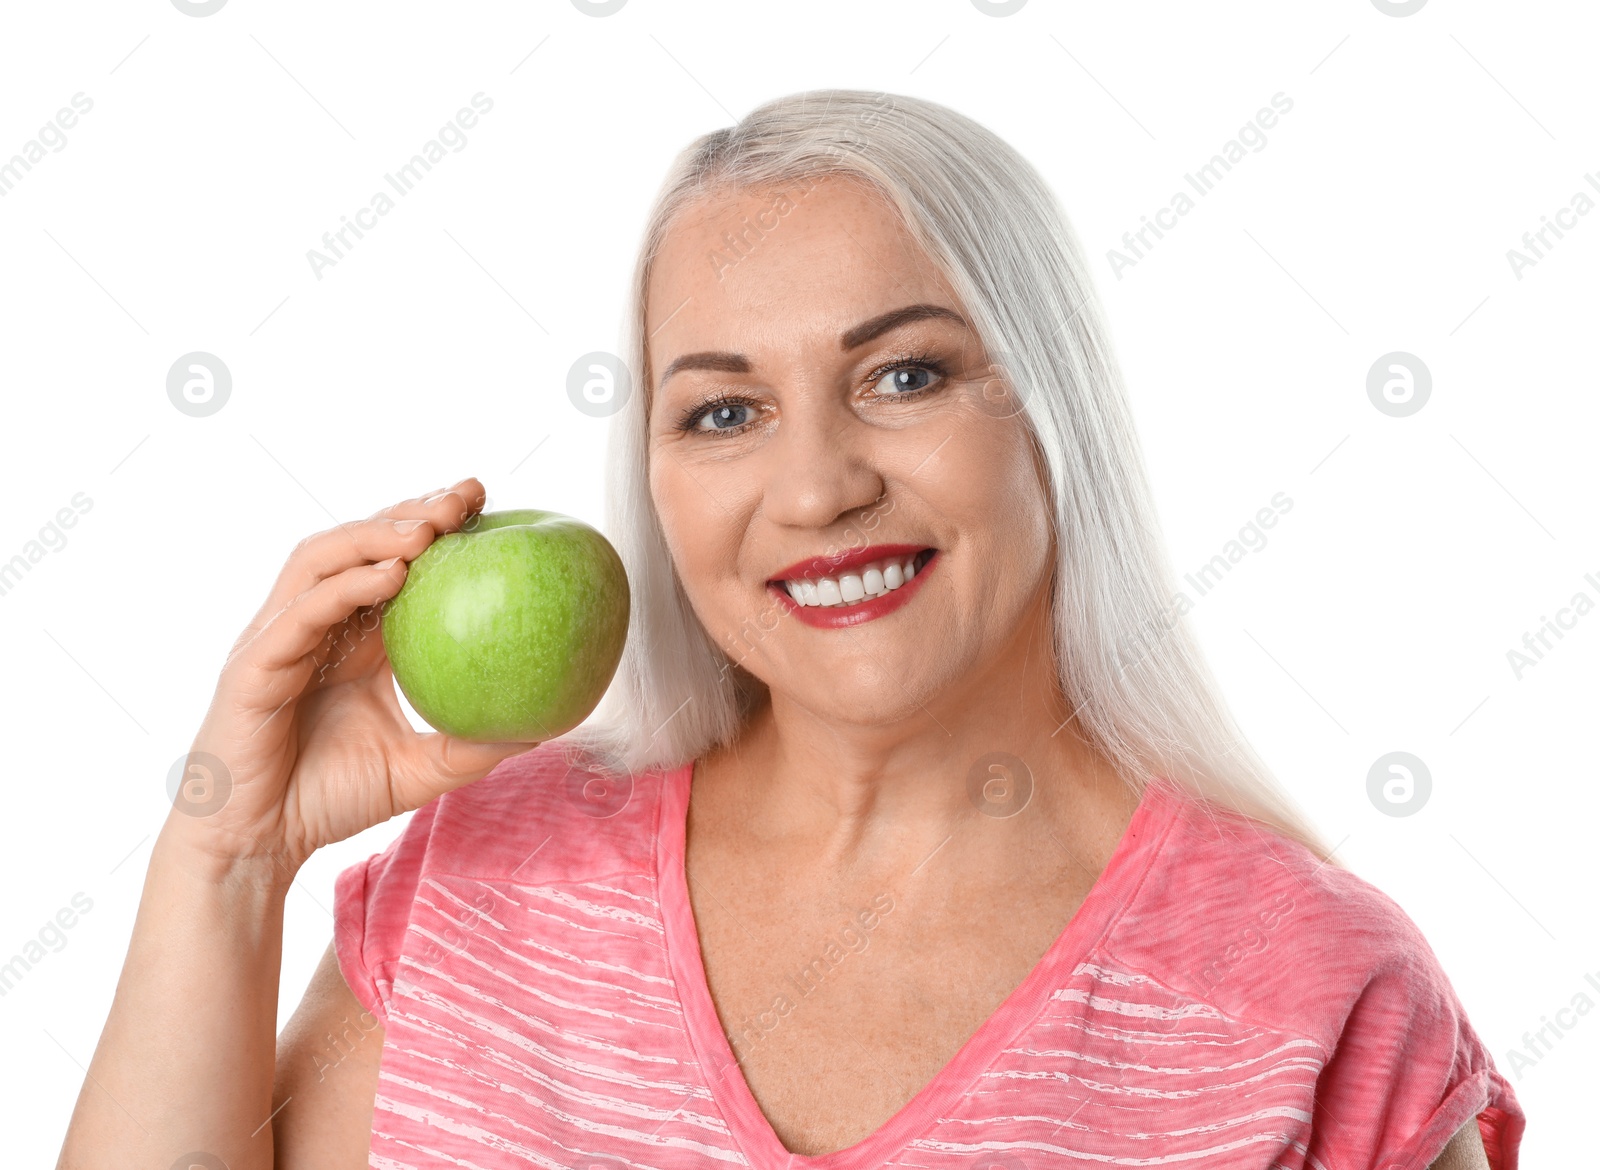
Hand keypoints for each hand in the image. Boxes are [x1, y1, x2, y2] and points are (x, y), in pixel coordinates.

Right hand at [163, 477, 537, 880]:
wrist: (258, 843)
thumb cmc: (328, 800)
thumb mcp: (418, 770)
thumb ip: (472, 745)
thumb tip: (546, 727)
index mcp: (351, 638)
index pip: (392, 562)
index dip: (433, 526)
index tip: (485, 504)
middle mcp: (314, 623)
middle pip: (360, 544)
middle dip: (412, 510)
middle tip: (466, 497)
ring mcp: (279, 638)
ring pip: (323, 560)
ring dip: (375, 534)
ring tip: (428, 528)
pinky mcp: (252, 664)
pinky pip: (301, 613)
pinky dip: (345, 587)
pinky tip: (391, 576)